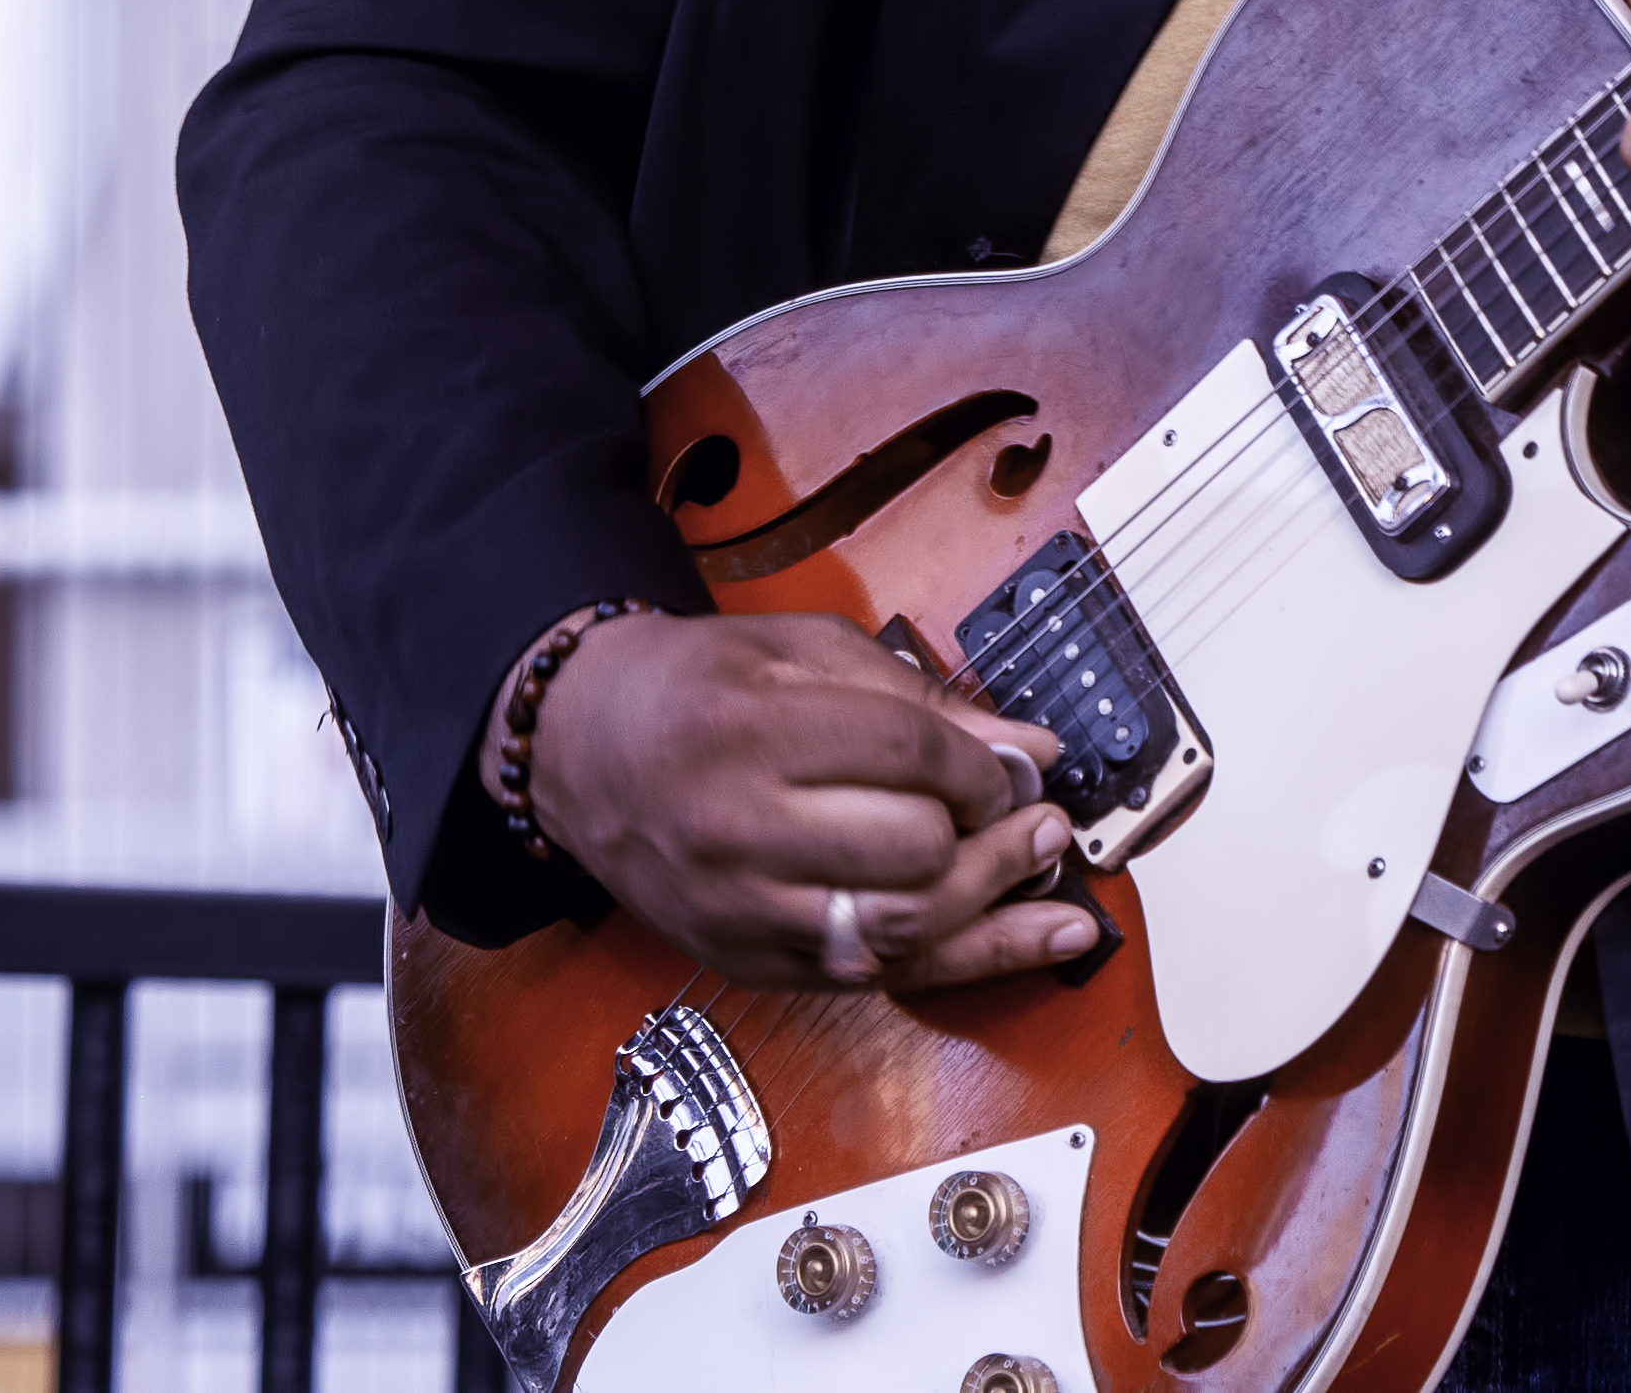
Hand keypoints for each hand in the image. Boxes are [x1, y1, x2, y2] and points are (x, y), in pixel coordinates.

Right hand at [517, 609, 1094, 990]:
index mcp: (748, 730)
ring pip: (902, 931)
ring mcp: (743, 910)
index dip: (984, 764)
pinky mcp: (752, 963)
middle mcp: (739, 830)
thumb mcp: (799, 651)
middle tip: (1036, 813)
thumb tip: (1026, 744)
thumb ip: (916, 696)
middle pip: (911, 851)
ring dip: (997, 904)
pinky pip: (877, 978)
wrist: (582, 747)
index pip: (905, 756)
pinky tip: (1030, 940)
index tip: (1015, 762)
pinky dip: (964, 962)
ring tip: (1048, 867)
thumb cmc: (696, 688)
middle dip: (994, 834)